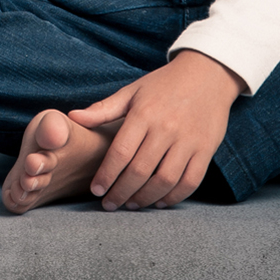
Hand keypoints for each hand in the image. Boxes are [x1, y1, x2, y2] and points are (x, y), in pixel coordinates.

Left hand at [68, 50, 244, 208]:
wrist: (206, 75)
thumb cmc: (163, 84)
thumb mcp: (131, 91)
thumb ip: (103, 109)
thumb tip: (72, 118)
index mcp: (144, 114)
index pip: (120, 152)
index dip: (106, 175)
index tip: (96, 190)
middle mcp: (166, 129)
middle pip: (140, 170)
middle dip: (122, 192)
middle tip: (109, 204)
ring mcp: (188, 142)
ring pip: (164, 180)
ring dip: (145, 198)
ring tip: (130, 205)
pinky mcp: (205, 151)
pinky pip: (190, 182)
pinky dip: (173, 197)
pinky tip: (158, 201)